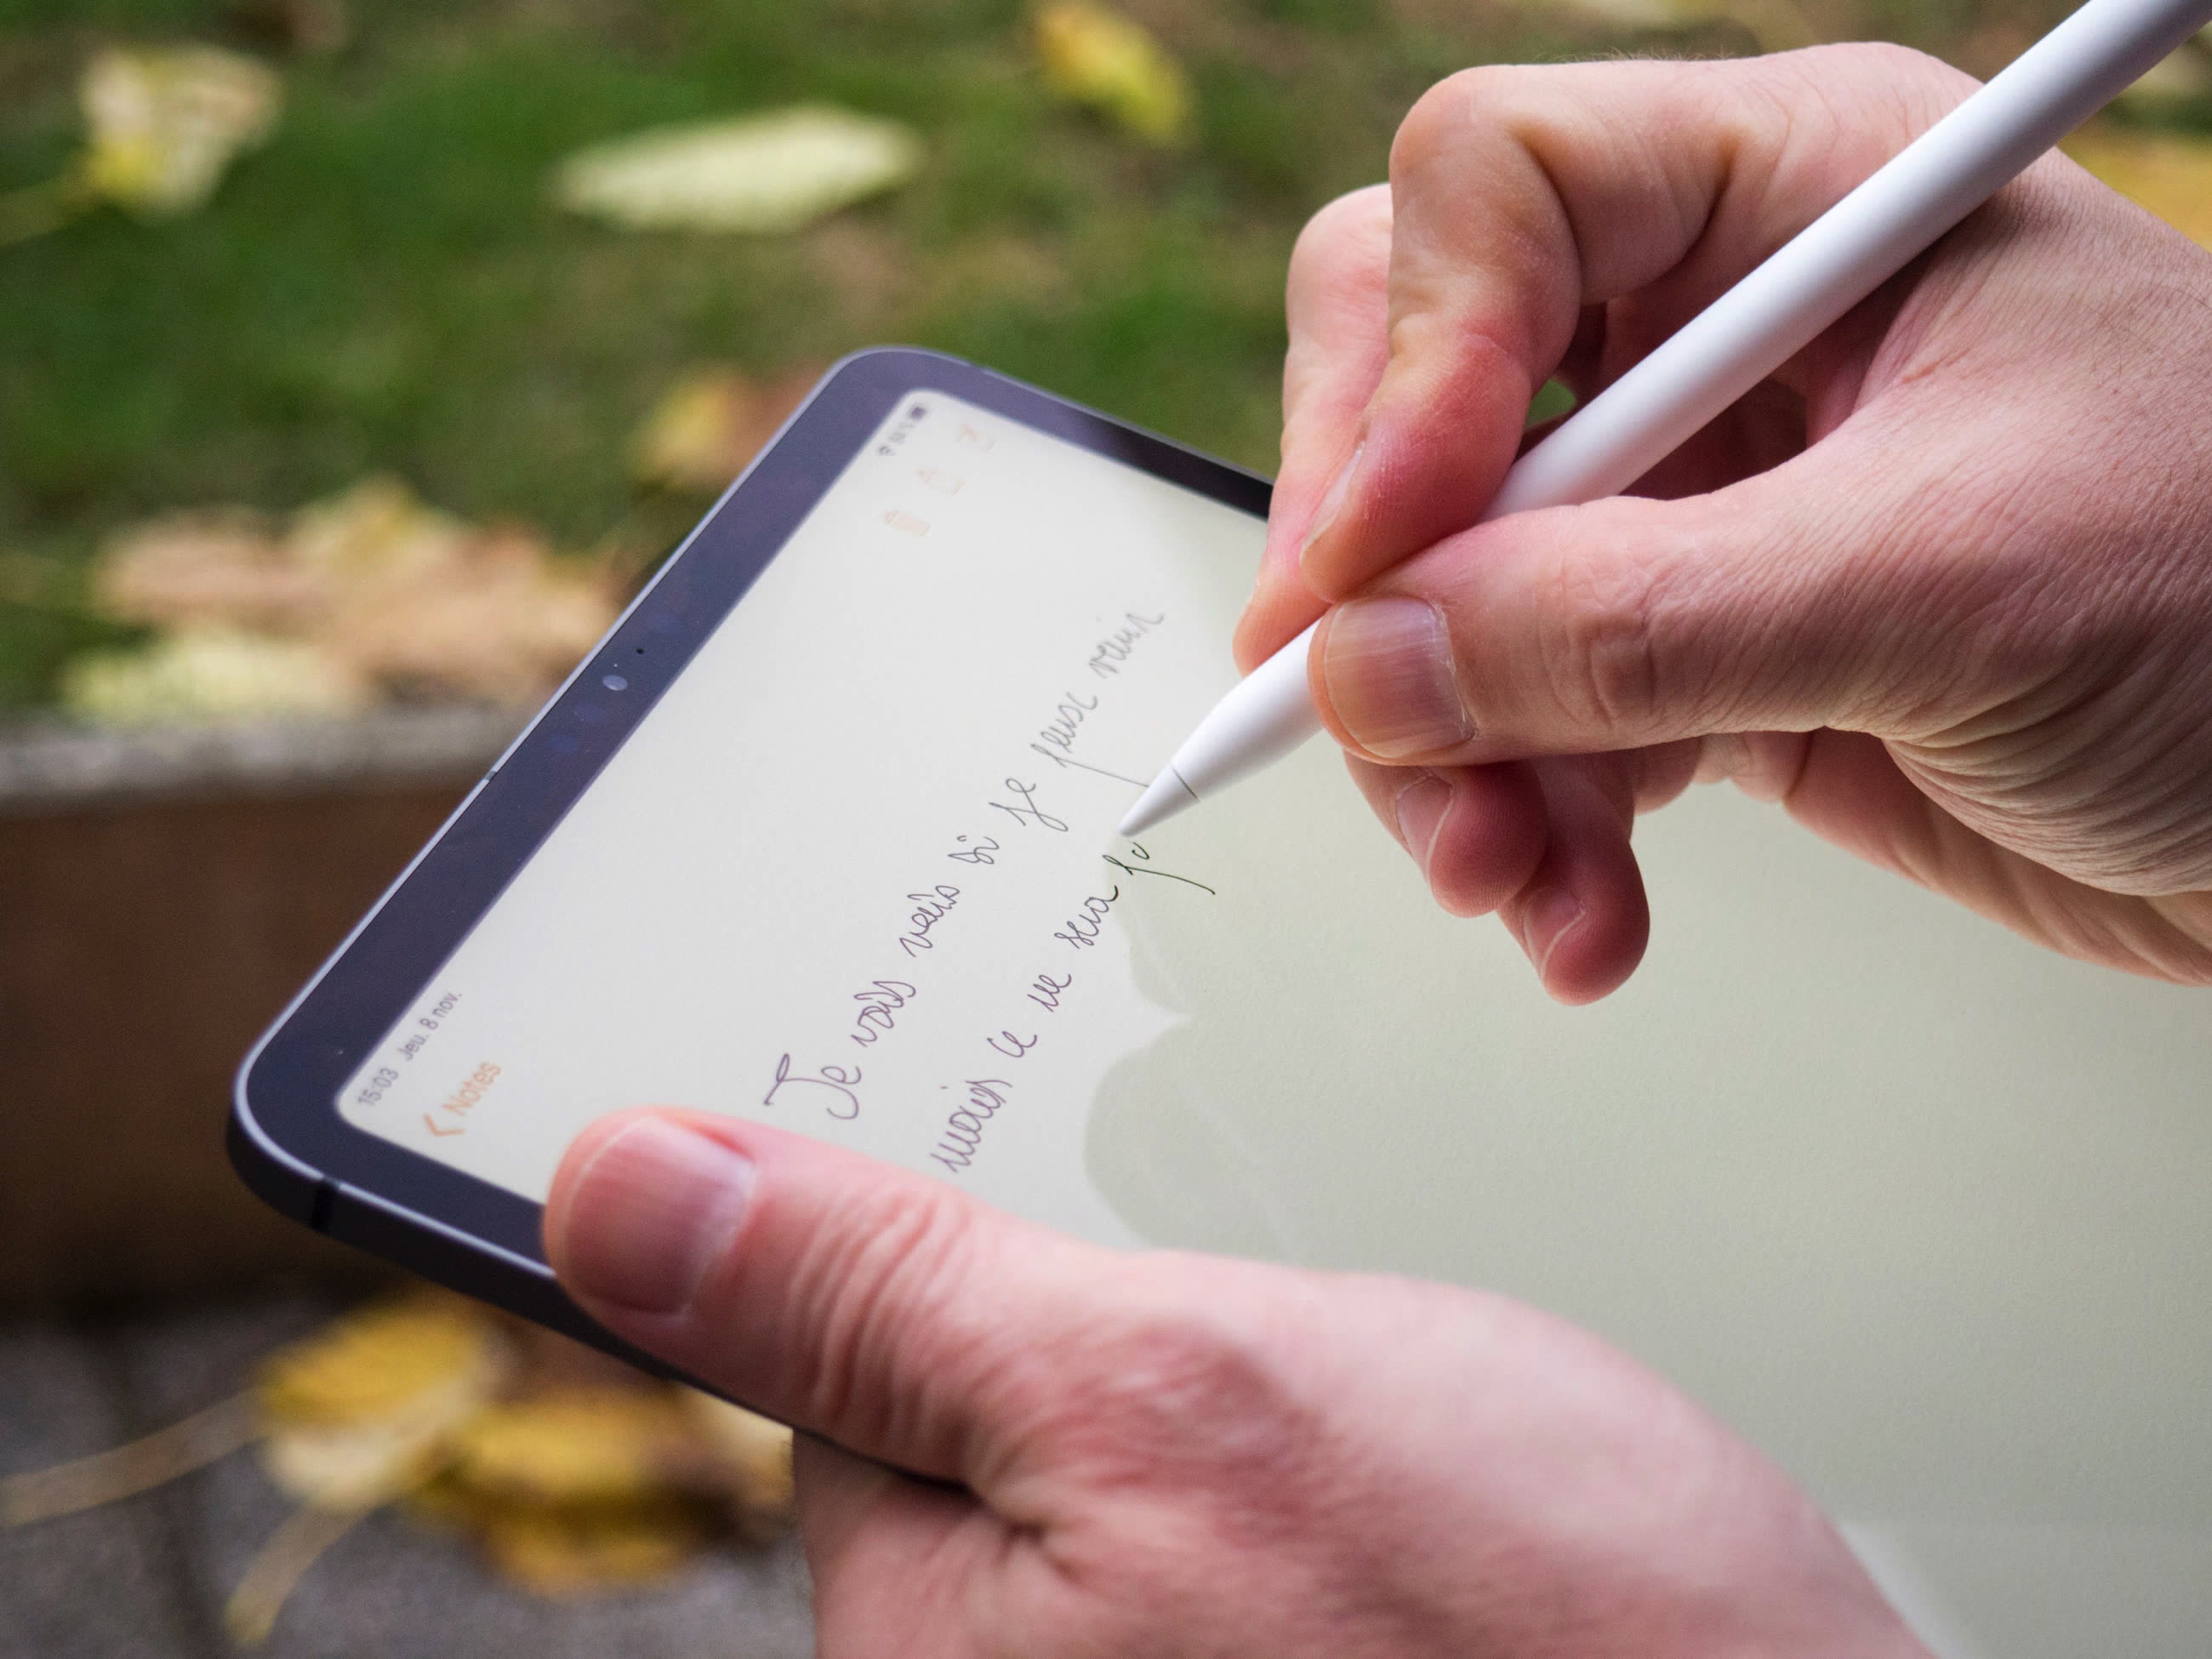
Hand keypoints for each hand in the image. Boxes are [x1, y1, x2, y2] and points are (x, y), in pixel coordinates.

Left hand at [546, 1109, 1929, 1657]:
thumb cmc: (1533, 1642)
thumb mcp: (1169, 1404)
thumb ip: (884, 1301)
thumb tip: (613, 1196)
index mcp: (926, 1632)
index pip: (812, 1349)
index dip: (878, 1184)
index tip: (928, 1040)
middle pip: (956, 1369)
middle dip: (1064, 1251)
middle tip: (1201, 1183)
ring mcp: (1156, 1657)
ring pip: (1100, 1397)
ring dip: (1188, 1294)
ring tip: (1316, 1302)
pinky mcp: (1282, 1636)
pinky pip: (1207, 1449)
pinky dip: (1261, 1361)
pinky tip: (1374, 1375)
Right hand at [1240, 45, 2211, 1002]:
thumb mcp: (1936, 585)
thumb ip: (1629, 625)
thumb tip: (1367, 664)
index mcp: (1795, 195)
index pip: (1494, 195)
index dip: (1406, 366)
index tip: (1380, 558)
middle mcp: (1721, 329)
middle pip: (1420, 401)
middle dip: (1390, 593)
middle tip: (1384, 732)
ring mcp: (1702, 501)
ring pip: (1449, 597)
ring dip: (1451, 758)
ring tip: (1511, 879)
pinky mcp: (1702, 652)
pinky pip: (1532, 724)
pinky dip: (1531, 829)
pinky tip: (1585, 916)